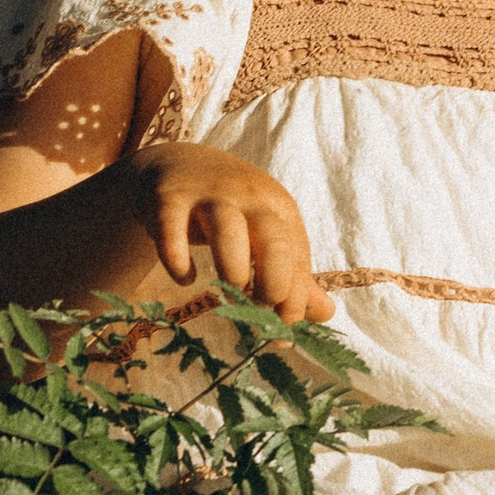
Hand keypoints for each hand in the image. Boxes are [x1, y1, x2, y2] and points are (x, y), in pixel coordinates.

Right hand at [131, 144, 332, 323]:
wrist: (177, 163)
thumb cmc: (230, 208)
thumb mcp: (265, 234)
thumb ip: (294, 275)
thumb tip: (326, 315)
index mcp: (278, 208)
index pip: (297, 257)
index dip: (294, 299)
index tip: (283, 331)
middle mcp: (249, 197)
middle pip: (274, 241)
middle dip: (273, 284)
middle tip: (259, 309)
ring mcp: (208, 195)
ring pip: (228, 231)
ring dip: (233, 271)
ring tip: (229, 291)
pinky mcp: (169, 199)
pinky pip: (172, 232)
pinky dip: (178, 260)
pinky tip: (184, 276)